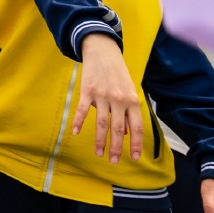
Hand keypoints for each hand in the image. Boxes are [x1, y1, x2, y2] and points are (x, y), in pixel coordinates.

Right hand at [71, 33, 142, 161]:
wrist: (103, 51)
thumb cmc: (118, 73)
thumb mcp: (129, 90)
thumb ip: (129, 111)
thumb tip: (125, 134)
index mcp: (133, 100)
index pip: (137, 126)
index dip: (135, 143)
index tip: (134, 157)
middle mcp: (119, 99)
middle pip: (118, 129)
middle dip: (116, 148)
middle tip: (113, 161)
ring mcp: (103, 96)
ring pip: (102, 123)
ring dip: (100, 141)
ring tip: (99, 154)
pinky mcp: (87, 91)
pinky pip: (83, 110)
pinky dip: (80, 122)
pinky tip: (77, 133)